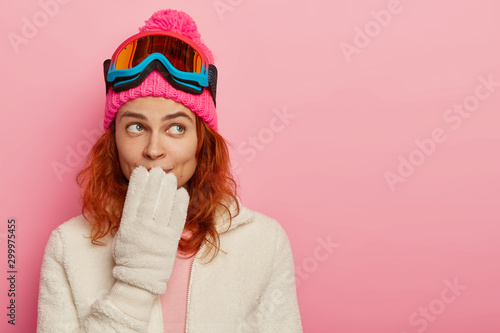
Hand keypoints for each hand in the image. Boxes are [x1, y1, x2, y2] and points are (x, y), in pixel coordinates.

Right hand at [112, 166, 188, 294]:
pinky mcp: (171, 239)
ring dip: (167, 189)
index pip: (133, 199)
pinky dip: (180, 203)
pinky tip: (181, 192)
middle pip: (150, 199)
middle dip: (154, 182)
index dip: (138, 183)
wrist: (140, 277)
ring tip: (169, 177)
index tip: (141, 171)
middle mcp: (143, 227)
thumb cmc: (130, 255)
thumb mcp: (123, 235)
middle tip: (157, 170)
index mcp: (128, 225)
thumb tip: (138, 197)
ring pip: (164, 206)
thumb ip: (130, 217)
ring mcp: (158, 233)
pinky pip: (178, 218)